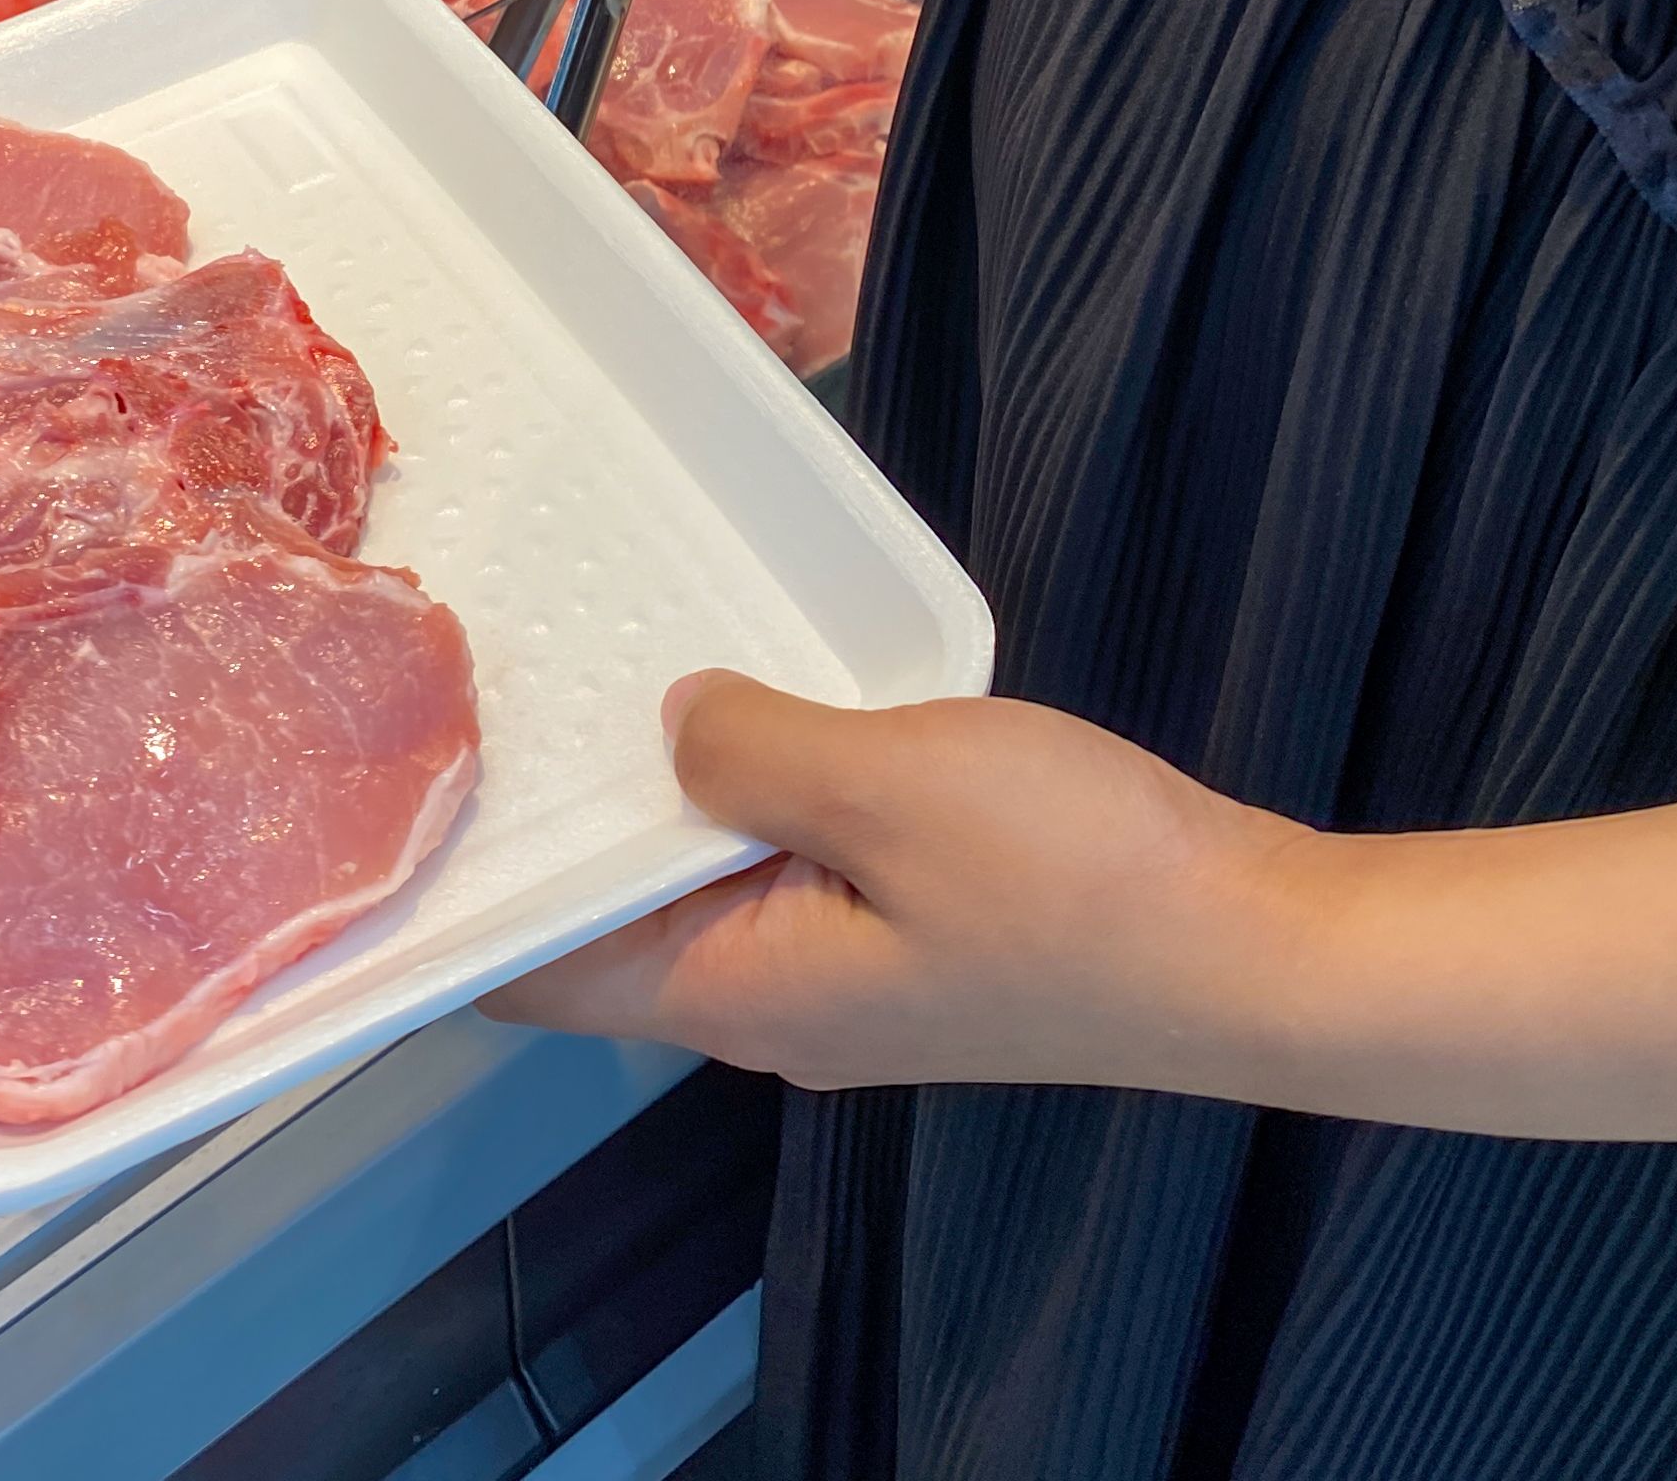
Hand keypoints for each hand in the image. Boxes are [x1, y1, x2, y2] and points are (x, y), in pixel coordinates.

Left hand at [481, 669, 1307, 1093]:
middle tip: (512, 674)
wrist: (1259, 952)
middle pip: (618, 922)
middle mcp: (775, 1010)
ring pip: (714, 882)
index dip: (470, 887)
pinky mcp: (923, 939)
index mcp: (740, 996)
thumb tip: (669, 724)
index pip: (540, 975)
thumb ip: (755, 747)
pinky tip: (776, 700)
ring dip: (675, 788)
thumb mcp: (891, 781)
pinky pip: (801, 862)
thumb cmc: (1076, 880)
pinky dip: (767, 788)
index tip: (417, 771)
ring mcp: (853, 980)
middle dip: (570, 813)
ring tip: (620, 666)